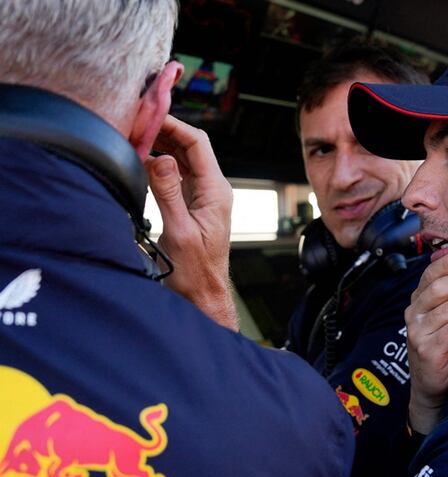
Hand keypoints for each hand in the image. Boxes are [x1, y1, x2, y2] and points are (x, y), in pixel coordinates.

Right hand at [145, 115, 237, 330]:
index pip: (198, 143)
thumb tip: (161, 158)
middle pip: (191, 145)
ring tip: (135, 133)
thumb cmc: (195, 271)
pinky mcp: (192, 203)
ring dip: (161, 143)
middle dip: (164, 129)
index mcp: (216, 192)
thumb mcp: (179, 231)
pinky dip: (160, 161)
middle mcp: (213, 189)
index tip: (150, 114)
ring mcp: (203, 195)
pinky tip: (141, 157)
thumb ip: (169, 193)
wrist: (202, 294)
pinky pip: (177, 172)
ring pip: (183, 157)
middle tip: (136, 120)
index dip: (174, 125)